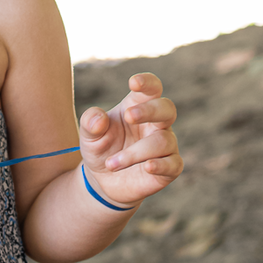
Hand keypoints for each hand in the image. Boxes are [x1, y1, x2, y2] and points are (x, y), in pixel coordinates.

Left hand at [78, 72, 181, 208]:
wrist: (103, 180)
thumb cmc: (100, 149)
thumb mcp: (89, 136)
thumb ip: (90, 123)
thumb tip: (99, 118)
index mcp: (138, 106)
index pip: (152, 88)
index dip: (147, 82)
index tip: (133, 83)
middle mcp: (156, 124)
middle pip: (166, 109)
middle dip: (149, 110)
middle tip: (128, 115)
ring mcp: (165, 145)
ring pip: (162, 141)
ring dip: (135, 152)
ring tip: (111, 164)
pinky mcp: (169, 168)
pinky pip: (173, 164)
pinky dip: (161, 165)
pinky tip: (147, 166)